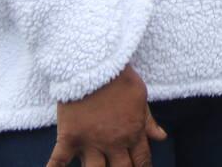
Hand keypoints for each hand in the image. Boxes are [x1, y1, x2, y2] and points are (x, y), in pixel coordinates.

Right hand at [44, 64, 166, 166]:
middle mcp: (113, 143)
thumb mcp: (140, 97)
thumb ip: (148, 121)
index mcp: (133, 133)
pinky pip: (59, 161)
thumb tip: (162, 138)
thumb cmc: (120, 78)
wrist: (95, 64)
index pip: (142, 160)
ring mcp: (90, 142)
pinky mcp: (69, 137)